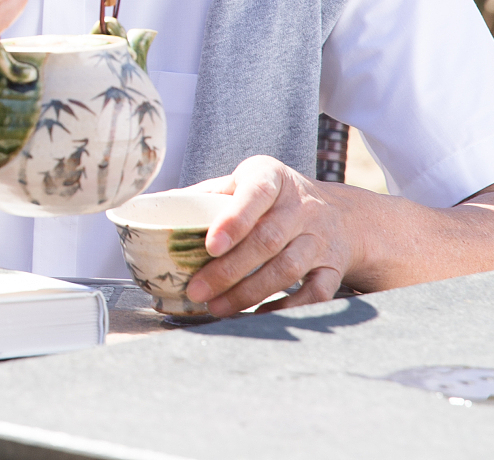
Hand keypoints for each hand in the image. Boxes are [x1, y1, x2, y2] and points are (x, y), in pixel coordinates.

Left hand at [181, 157, 363, 314]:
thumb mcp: (244, 182)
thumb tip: (152, 206)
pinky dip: (289, 307)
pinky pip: (316, 292)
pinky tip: (261, 315)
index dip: (234, 221)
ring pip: (287, 269)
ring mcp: (320, 238)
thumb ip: (205, 195)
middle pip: (266, 240)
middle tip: (197, 291)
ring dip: (250, 292)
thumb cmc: (274, 198)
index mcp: (271, 177)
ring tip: (218, 308)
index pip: (255, 194)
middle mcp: (300, 206)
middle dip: (228, 270)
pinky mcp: (333, 267)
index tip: (210, 245)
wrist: (341, 214)